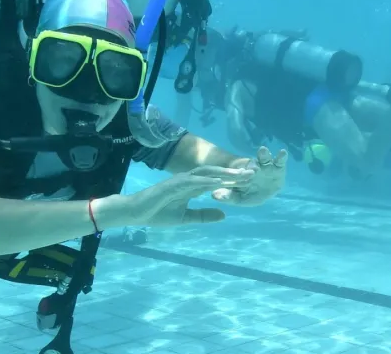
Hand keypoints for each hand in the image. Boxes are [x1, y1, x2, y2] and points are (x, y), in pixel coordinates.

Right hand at [121, 165, 253, 226]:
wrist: (136, 213)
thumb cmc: (157, 214)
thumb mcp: (185, 218)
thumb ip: (203, 215)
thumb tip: (224, 215)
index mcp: (191, 187)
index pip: (216, 181)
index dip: (232, 180)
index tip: (250, 181)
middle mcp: (188, 180)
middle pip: (215, 174)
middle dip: (234, 173)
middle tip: (254, 173)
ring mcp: (180, 181)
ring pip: (207, 174)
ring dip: (224, 173)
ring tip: (241, 175)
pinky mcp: (173, 184)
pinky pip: (193, 181)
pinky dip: (207, 181)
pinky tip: (220, 181)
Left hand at [213, 147, 286, 206]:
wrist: (262, 193)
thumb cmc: (246, 194)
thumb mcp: (237, 198)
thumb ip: (228, 196)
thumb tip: (214, 195)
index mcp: (241, 174)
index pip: (239, 173)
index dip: (239, 174)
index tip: (239, 174)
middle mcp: (253, 168)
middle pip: (251, 163)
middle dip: (251, 163)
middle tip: (252, 167)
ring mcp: (265, 167)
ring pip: (264, 159)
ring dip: (263, 155)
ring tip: (263, 150)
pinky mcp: (278, 168)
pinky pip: (280, 162)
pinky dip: (281, 157)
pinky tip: (283, 152)